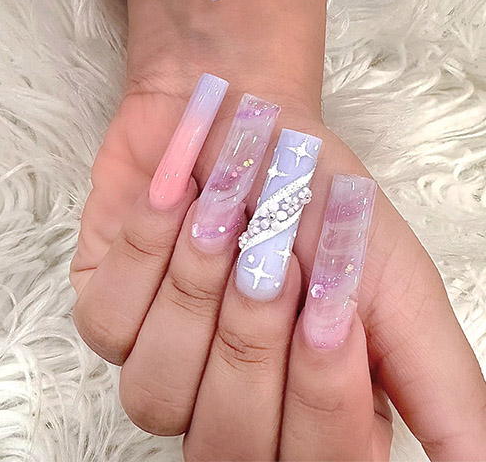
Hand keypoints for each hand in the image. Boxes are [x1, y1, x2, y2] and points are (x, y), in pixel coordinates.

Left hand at [70, 0, 485, 459]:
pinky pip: (109, 326)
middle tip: (273, 252)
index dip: (322, 392)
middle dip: (253, 333)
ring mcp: (163, 365)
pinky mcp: (110, 317)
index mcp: (315, 408)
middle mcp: (234, 403)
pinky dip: (146, 254)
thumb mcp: (397, 278)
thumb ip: (436, 380)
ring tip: (222, 216)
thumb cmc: (320, 193)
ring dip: (196, 291)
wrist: (249, 116)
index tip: (332, 305)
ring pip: (156, 394)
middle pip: (227, 442)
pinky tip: (177, 202)